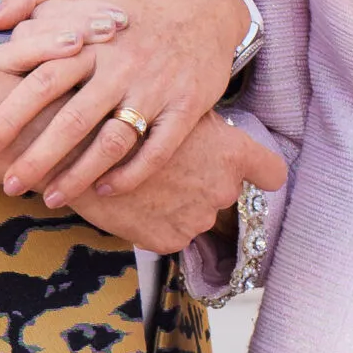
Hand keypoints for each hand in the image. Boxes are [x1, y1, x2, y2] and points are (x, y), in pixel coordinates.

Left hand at [0, 0, 249, 206]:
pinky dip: (129, 175)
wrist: (205, 9)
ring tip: (49, 199)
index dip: (9, 112)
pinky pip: (156, 151)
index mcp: (90, 40)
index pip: (42, 78)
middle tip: (9, 184)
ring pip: (111, 141)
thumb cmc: (131, 10)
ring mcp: (154, 88)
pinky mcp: (186, 107)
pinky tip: (103, 192)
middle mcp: (120, 66)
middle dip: (36, 156)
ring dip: (78, 175)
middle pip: (71, 117)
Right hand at [68, 112, 286, 253]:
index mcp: (231, 154)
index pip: (272, 172)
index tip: (254, 175)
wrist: (81, 148)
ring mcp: (196, 219)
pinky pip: (173, 234)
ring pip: (197, 214)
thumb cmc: (132, 119)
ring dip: (181, 204)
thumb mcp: (180, 112)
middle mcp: (222, 189)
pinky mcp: (169, 240)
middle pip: (226, 191)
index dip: (263, 174)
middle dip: (204, 182)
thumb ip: (209, 131)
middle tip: (173, 168)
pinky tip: (139, 202)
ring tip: (150, 184)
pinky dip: (158, 222)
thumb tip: (219, 137)